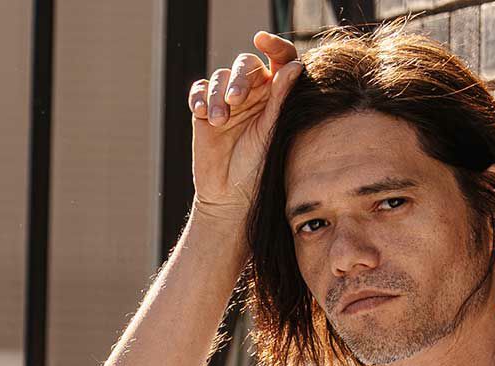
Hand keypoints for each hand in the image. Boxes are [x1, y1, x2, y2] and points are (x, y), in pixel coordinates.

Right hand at [190, 31, 302, 227]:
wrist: (227, 197)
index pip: (277, 60)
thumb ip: (280, 99)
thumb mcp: (270, 133)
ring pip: (220, 77)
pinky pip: (198, 91)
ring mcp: (226, 101)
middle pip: (245, 64)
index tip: (262, 40)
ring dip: (218, 95)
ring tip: (219, 120)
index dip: (273, 45)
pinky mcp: (203, 111)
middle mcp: (251, 93)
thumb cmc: (256, 169)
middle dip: (239, 78)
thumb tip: (295, 65)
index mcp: (274, 94)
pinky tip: (202, 113)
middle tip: (236, 100)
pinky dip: (199, 97)